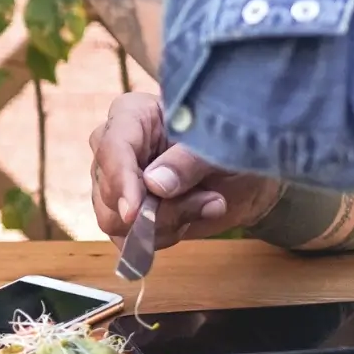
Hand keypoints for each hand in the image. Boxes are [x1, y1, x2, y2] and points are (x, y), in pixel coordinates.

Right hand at [90, 92, 281, 247]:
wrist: (246, 175)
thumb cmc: (232, 147)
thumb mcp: (221, 147)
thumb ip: (189, 162)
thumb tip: (154, 185)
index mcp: (132, 115)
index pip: (111, 147)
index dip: (120, 180)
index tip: (134, 213)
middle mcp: (114, 147)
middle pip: (107, 190)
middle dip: (156, 209)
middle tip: (209, 200)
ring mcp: (114, 181)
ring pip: (114, 220)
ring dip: (165, 223)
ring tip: (207, 204)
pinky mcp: (123, 211)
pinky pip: (126, 238)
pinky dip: (162, 236)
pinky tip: (190, 218)